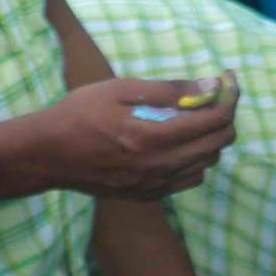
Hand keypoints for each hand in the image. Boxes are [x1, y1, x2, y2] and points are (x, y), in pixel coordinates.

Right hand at [31, 74, 235, 198]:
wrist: (46, 154)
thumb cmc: (78, 114)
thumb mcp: (120, 89)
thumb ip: (169, 90)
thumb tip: (212, 85)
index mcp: (154, 137)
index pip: (215, 120)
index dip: (229, 97)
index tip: (227, 81)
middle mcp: (161, 166)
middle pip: (219, 143)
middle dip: (225, 116)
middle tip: (215, 96)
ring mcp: (156, 184)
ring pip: (208, 162)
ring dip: (211, 138)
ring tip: (195, 117)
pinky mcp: (149, 194)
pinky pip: (190, 178)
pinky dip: (196, 159)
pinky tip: (180, 142)